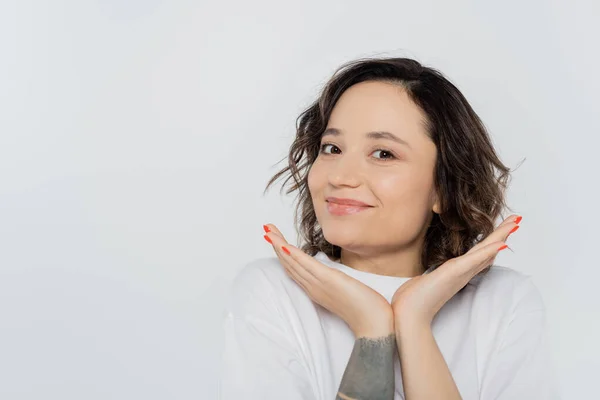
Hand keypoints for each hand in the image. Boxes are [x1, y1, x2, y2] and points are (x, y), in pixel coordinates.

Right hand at [263, 223, 393, 337]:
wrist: (374, 325)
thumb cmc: (365, 310)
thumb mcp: (347, 292)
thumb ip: (338, 284)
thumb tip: (338, 277)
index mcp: (316, 290)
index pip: (295, 269)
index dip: (283, 254)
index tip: (277, 240)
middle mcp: (313, 287)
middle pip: (289, 264)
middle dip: (277, 245)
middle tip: (267, 229)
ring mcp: (319, 284)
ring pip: (294, 262)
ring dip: (279, 246)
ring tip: (269, 231)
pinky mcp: (329, 280)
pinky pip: (307, 266)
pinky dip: (294, 255)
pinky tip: (284, 246)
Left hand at [391, 214, 521, 326]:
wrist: (408, 315)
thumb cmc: (412, 301)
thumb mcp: (423, 283)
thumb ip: (428, 278)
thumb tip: (423, 278)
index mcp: (456, 273)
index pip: (478, 254)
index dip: (491, 242)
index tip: (501, 231)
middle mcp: (462, 273)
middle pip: (488, 251)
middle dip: (502, 234)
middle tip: (517, 219)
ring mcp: (459, 273)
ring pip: (485, 252)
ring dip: (501, 237)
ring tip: (515, 223)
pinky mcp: (453, 274)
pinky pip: (474, 260)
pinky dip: (488, 251)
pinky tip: (500, 243)